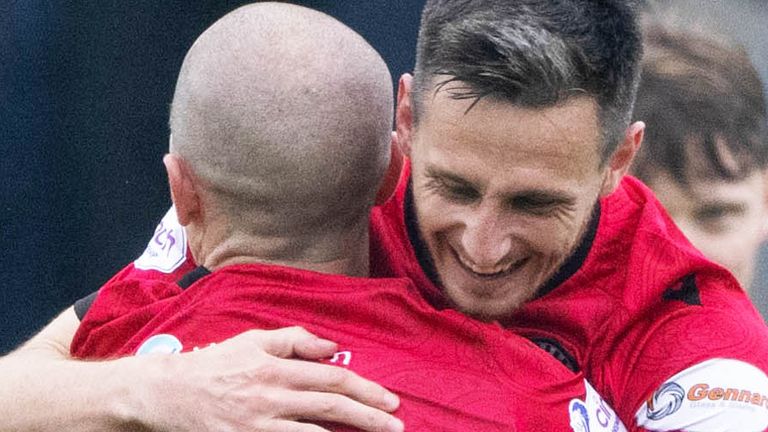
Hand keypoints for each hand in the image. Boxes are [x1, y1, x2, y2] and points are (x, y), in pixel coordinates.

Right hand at [140, 327, 403, 431]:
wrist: (166, 393)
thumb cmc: (214, 364)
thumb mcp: (253, 339)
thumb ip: (294, 339)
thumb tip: (332, 348)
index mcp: (276, 367)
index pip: (332, 378)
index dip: (366, 389)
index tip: (390, 400)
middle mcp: (271, 395)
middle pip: (331, 407)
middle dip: (370, 417)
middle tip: (397, 425)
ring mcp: (258, 424)